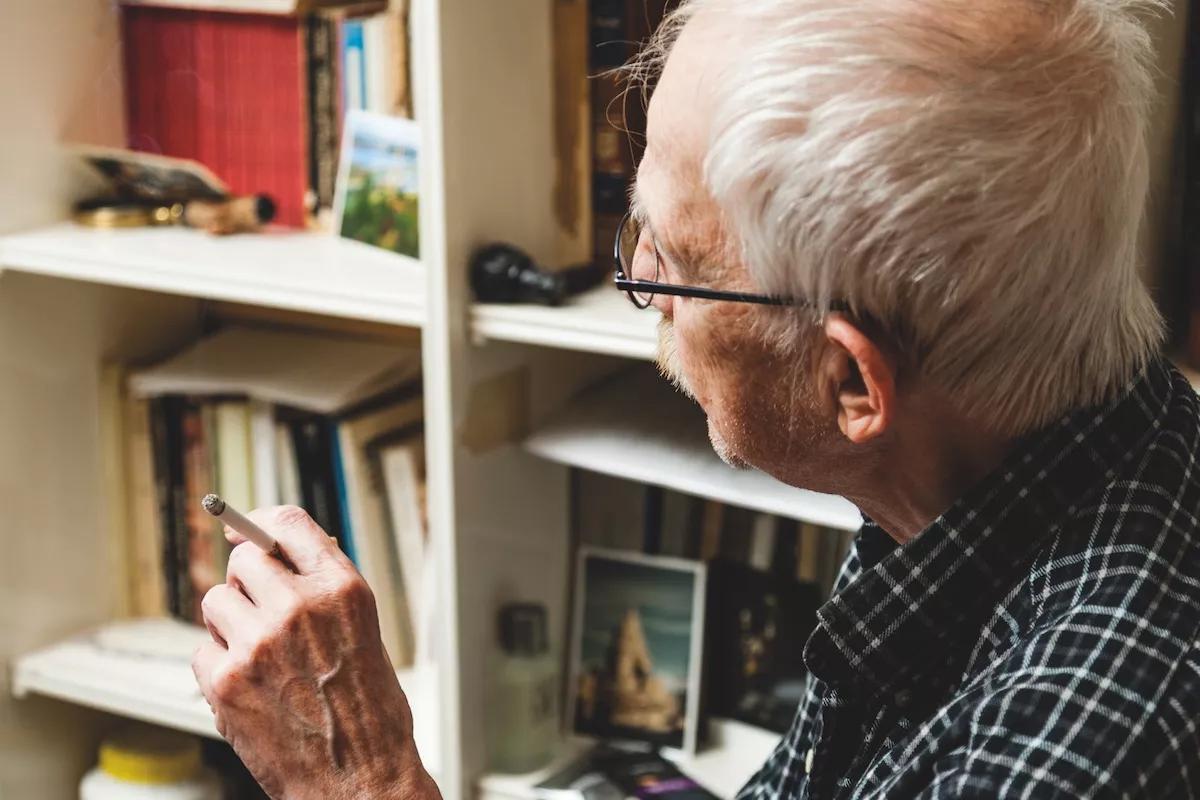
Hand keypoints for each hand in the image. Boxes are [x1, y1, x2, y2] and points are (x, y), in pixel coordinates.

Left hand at [193, 506, 438, 799]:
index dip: (257, 521)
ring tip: (260, 657)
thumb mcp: (364, 632)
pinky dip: (218, 667)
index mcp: (342, 590)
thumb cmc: (369, 714)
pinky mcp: (226, 680)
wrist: (360, 781)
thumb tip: (280, 553)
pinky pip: (203, 650)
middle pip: (243, 560)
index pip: (288, 523)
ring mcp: (259, 643)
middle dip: (247, 581)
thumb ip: (324, 589)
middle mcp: (300, 607)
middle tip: (260, 611)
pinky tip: (251, 689)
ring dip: (230, 624)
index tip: (240, 529)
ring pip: (216, 602)